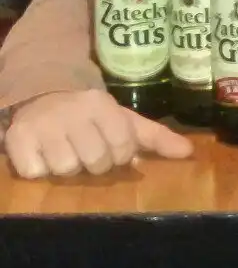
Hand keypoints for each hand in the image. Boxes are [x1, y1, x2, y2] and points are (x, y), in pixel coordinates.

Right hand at [5, 90, 192, 179]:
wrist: (43, 96)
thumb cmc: (90, 116)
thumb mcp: (123, 120)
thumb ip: (156, 137)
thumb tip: (189, 152)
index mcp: (102, 106)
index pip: (123, 149)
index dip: (118, 154)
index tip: (108, 144)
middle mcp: (73, 112)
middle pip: (96, 162)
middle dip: (93, 162)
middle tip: (84, 148)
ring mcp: (44, 124)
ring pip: (66, 169)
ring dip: (65, 167)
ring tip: (63, 150)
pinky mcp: (18, 138)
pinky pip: (35, 172)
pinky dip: (37, 169)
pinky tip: (40, 154)